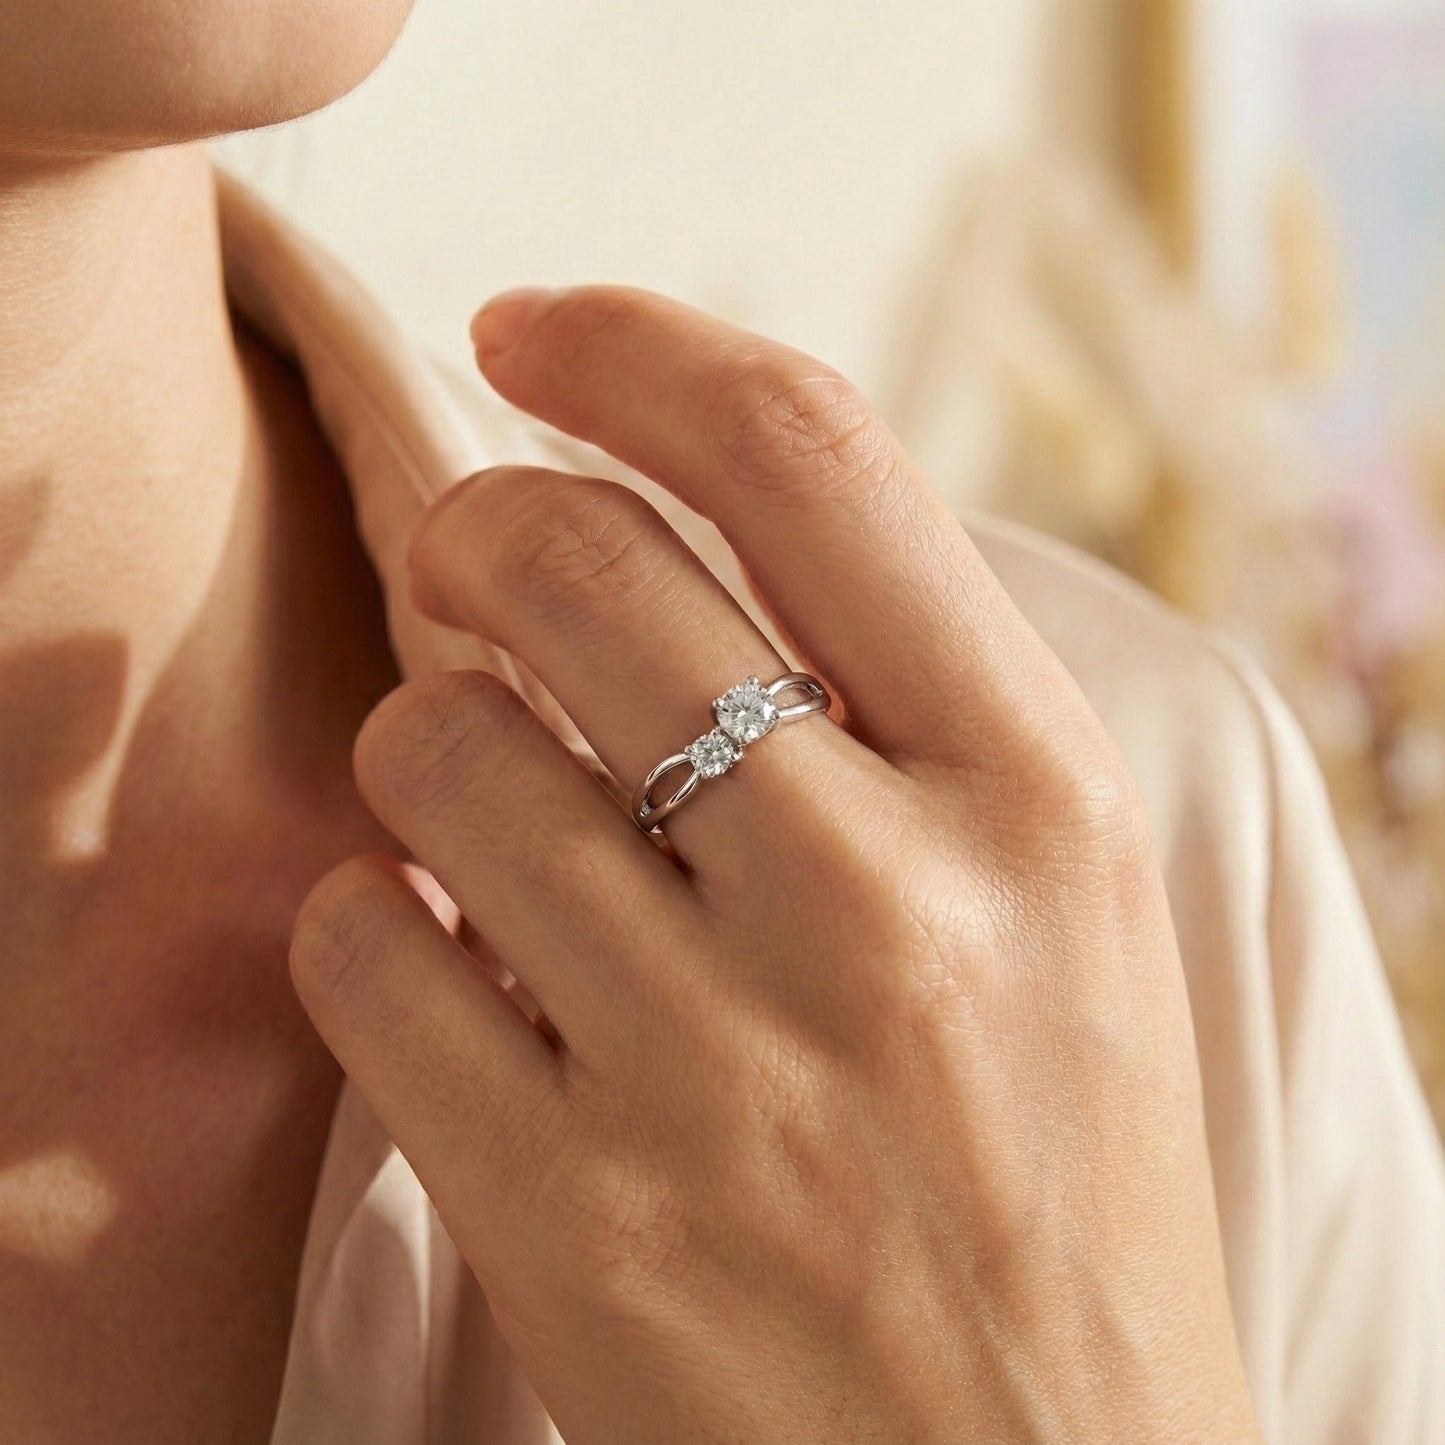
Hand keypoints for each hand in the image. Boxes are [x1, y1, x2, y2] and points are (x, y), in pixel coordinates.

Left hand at [290, 286, 1261, 1443]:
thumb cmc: (1051, 1184)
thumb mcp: (1061, 909)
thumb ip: (900, 703)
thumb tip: (665, 522)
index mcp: (1039, 798)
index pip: (809, 457)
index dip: (637, 346)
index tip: (533, 328)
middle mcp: (889, 902)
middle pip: (568, 562)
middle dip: (481, 536)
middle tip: (480, 584)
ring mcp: (720, 1064)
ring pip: (435, 747)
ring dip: (428, 752)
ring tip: (500, 831)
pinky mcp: (573, 1211)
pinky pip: (361, 949)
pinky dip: (374, 933)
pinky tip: (463, 983)